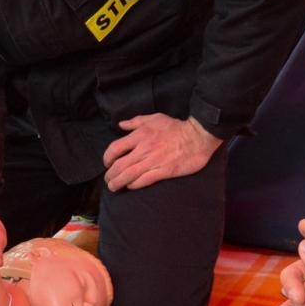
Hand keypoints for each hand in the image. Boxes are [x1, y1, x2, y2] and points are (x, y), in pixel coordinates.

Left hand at [102, 114, 222, 190]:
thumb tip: (121, 125)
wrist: (197, 137)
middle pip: (119, 165)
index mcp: (140, 135)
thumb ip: (135, 121)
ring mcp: (153, 161)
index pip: (115, 148)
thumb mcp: (154, 118)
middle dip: (110, 175)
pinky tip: (130, 186)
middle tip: (108, 180)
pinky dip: (134, 185)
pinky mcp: (164, 171)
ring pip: (129, 175)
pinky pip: (144, 180)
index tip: (107, 163)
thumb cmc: (175, 127)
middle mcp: (143, 149)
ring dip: (118, 182)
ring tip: (113, 187)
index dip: (107, 158)